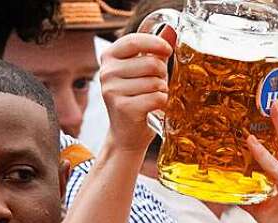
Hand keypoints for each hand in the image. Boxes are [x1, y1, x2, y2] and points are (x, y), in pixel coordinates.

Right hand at [99, 32, 173, 153]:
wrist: (126, 135)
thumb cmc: (138, 100)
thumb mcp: (144, 73)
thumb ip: (155, 52)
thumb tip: (171, 31)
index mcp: (109, 57)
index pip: (134, 41)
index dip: (155, 43)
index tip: (167, 50)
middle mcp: (107, 72)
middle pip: (151, 64)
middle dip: (162, 75)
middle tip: (156, 86)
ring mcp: (112, 90)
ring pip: (155, 82)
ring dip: (162, 91)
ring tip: (152, 98)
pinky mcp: (123, 107)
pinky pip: (156, 98)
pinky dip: (162, 103)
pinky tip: (153, 108)